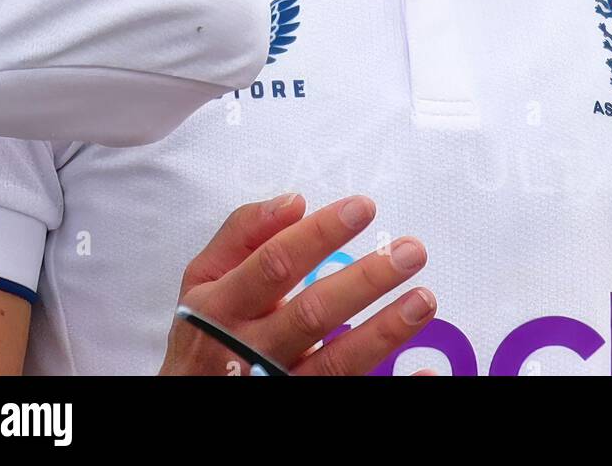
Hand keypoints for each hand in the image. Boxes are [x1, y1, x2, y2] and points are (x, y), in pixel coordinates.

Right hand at [158, 192, 436, 375]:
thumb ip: (244, 232)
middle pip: (312, 314)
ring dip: (383, 334)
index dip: (321, 234)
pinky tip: (425, 373)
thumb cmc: (204, 328)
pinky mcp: (296, 408)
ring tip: (423, 300)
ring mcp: (275, 385)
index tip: (364, 208)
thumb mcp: (204, 276)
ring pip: (335, 365)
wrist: (186, 395)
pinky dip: (390, 389)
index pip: (276, 262)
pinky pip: (346, 400)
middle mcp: (250, 350)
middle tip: (410, 252)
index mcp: (224, 304)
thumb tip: (294, 202)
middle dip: (365, 281)